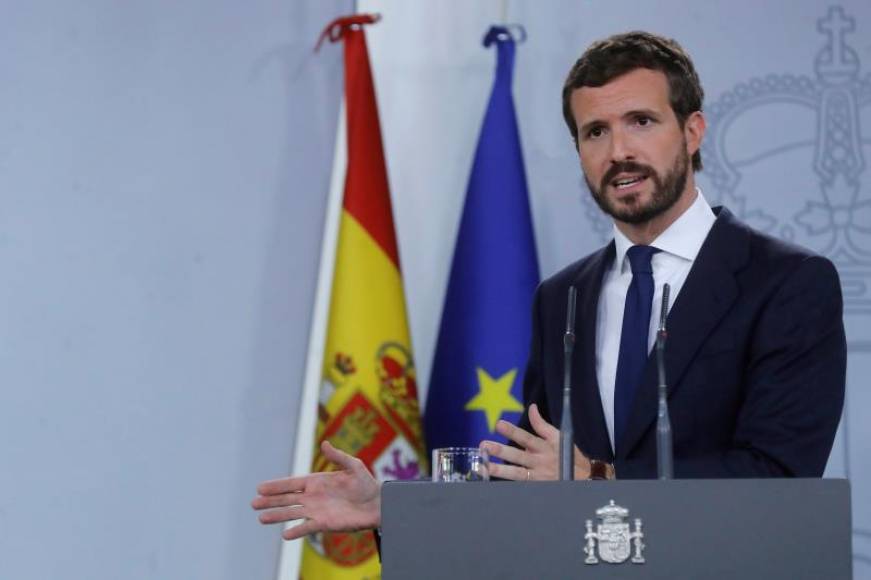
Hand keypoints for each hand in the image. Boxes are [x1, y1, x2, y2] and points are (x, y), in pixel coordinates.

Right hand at [251, 440, 380, 539]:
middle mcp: (313, 497)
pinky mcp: (324, 524)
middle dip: (270, 501)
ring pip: (292, 513)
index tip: (260, 487)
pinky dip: (296, 531)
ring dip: (277, 516)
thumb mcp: (353, 466)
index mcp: (317, 482)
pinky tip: (285, 535)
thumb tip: (324, 444)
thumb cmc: (366, 484)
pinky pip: (307, 528)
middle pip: (287, 499)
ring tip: (261, 518)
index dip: (276, 486)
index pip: (292, 484)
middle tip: (253, 503)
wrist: (378, 504)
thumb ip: (337, 457)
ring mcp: (317, 511)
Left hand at [479, 404, 590, 480]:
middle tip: (484, 445)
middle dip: (501, 451)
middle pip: (518, 456)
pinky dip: (508, 484)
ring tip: (485, 467)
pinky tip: (493, 482)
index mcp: (545, 447)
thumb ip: (541, 424)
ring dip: (500, 470)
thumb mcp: (558, 437)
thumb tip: (531, 407)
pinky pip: (521, 485)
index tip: (499, 424)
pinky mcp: (537, 487)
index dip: (513, 431)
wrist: (584, 478)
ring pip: (517, 474)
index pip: (526, 437)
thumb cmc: (567, 455)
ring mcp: (538, 476)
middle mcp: (540, 461)